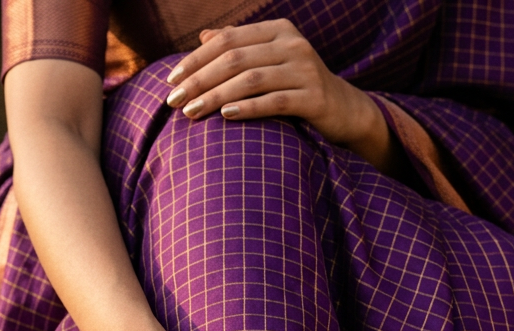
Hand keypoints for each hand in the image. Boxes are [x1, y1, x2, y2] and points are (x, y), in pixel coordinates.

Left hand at [164, 19, 394, 171]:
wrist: (342, 110)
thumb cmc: (296, 87)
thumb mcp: (269, 62)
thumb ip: (240, 48)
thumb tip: (202, 37)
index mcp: (278, 30)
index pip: (228, 39)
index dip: (196, 59)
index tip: (171, 81)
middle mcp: (292, 44)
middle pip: (235, 59)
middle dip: (200, 80)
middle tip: (173, 101)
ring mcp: (305, 69)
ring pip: (251, 80)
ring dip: (216, 96)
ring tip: (191, 113)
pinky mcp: (314, 97)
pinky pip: (275, 102)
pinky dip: (248, 108)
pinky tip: (225, 116)